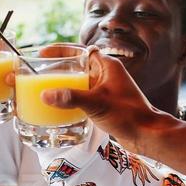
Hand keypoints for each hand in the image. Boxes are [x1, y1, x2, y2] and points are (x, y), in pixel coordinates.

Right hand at [40, 49, 171, 153]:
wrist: (146, 134)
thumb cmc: (128, 115)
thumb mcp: (97, 103)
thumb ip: (71, 98)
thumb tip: (46, 95)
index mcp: (107, 66)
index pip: (80, 51)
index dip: (61, 51)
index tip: (43, 54)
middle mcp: (106, 75)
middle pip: (78, 66)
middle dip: (59, 68)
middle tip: (39, 73)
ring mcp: (106, 89)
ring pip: (80, 81)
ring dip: (64, 84)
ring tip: (45, 88)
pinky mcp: (105, 103)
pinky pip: (84, 96)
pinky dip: (71, 98)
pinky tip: (60, 105)